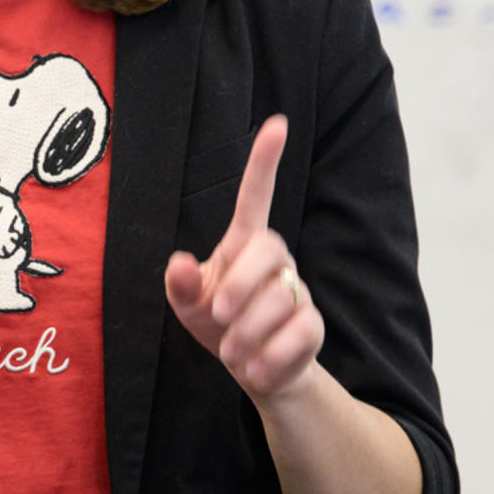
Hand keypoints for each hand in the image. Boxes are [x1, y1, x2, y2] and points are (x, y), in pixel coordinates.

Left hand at [163, 115, 322, 400]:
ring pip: (283, 297)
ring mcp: (297, 290)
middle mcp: (275, 260)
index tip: (276, 123)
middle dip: (241, 284)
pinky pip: (301, 333)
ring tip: (231, 352)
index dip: (265, 161)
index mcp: (243, 244)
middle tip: (219, 315)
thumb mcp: (188, 305)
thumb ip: (180, 284)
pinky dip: (271, 357)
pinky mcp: (312, 325)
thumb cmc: (217, 323)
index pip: (256, 196)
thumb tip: (180, 263)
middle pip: (270, 251)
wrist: (251, 369)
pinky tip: (254, 369)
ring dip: (250, 330)